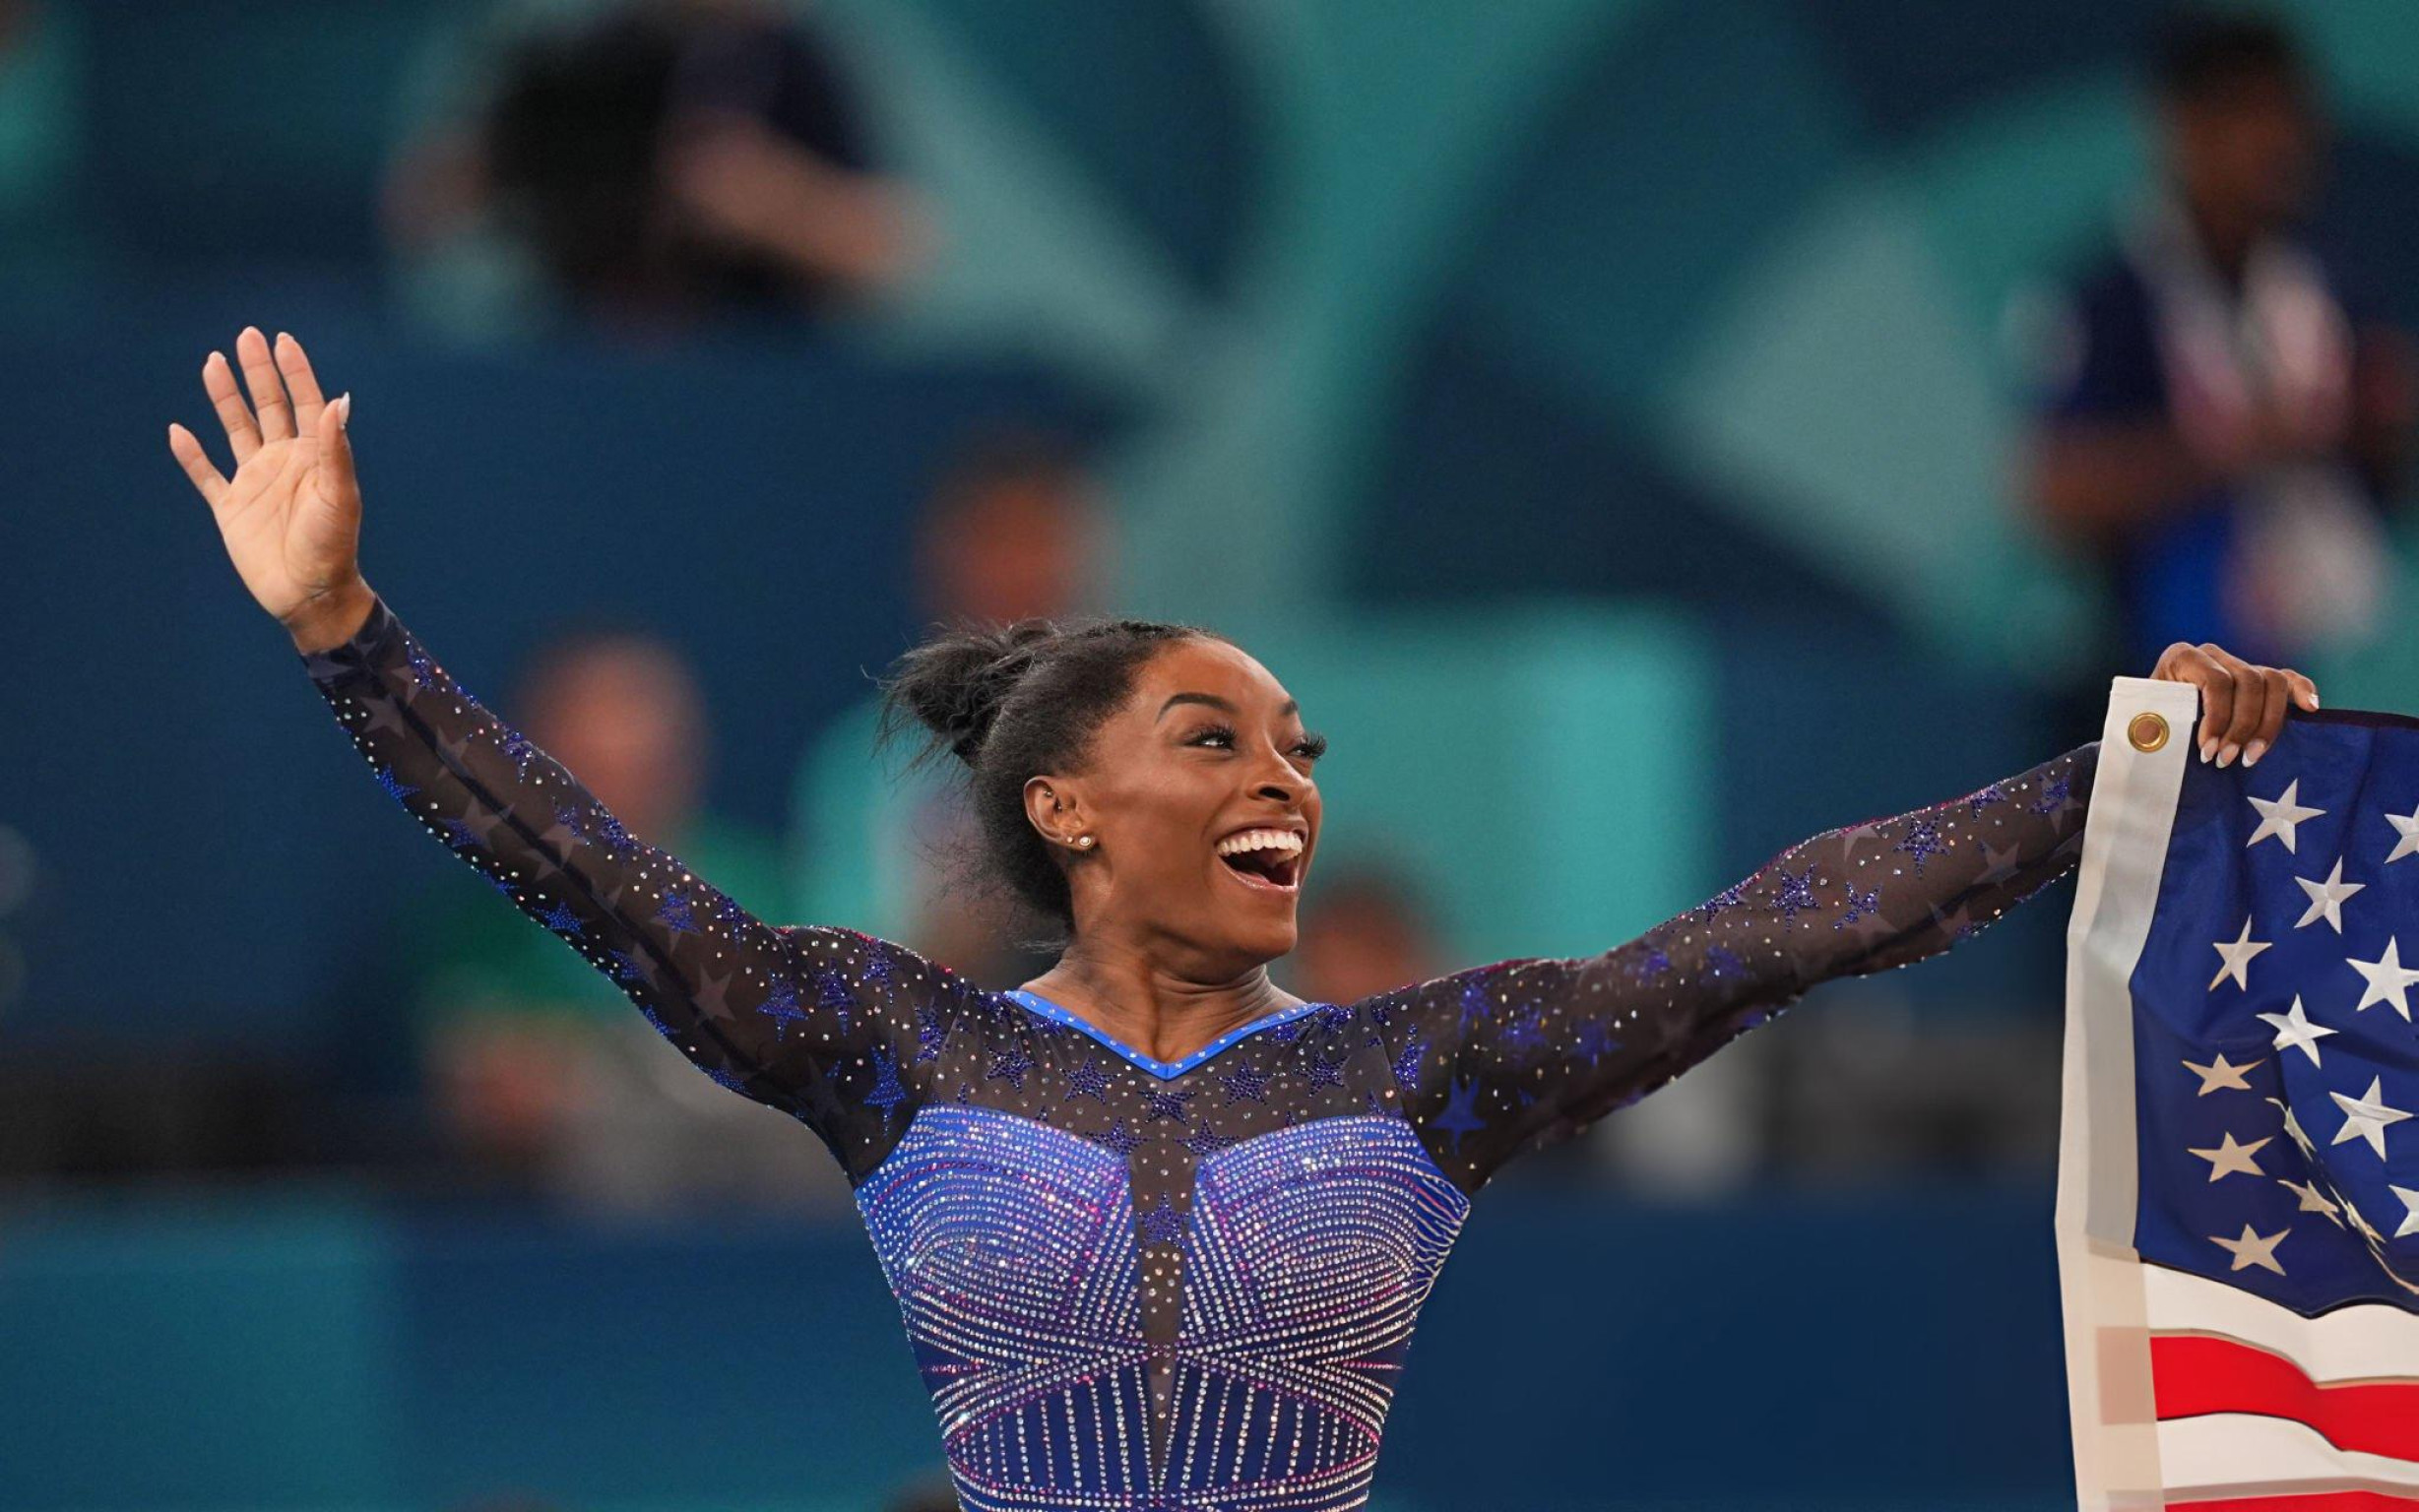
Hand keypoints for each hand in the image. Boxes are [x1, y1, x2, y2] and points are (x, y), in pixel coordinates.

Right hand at [166, 327, 369, 647]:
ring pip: (236, 429)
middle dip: (258, 372)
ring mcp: (255, 483)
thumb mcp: (339, 495)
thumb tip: (337, 400)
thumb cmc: (333, 546)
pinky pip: (206, 476)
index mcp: (313, 457)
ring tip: (213, 363)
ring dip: (225, 398)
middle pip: (268, 406)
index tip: (282, 340)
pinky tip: (177, 431)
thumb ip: (334, 449)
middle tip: (246, 336)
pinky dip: (190, 455)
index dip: (294, 372)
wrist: (310, 595)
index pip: (304, 403)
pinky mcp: (231, 508)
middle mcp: (283, 462)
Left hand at [2149, 641, 2320, 767]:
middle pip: (2248, 682)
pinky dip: (2301, 691)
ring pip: (2271, 682)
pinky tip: (2310, 709)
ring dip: (2267, 723)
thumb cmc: (2148, 726)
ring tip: (2251, 757)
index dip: (2217, 717)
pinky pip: (2287, 679)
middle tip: (2227, 760)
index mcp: (2182, 657)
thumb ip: (2153, 725)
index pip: (2216, 681)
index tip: (2207, 751)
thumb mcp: (2144, 721)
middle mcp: (2213, 654)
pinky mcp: (2258, 679)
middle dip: (2242, 726)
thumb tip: (2153, 736)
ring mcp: (2238, 664)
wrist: (2153, 723)